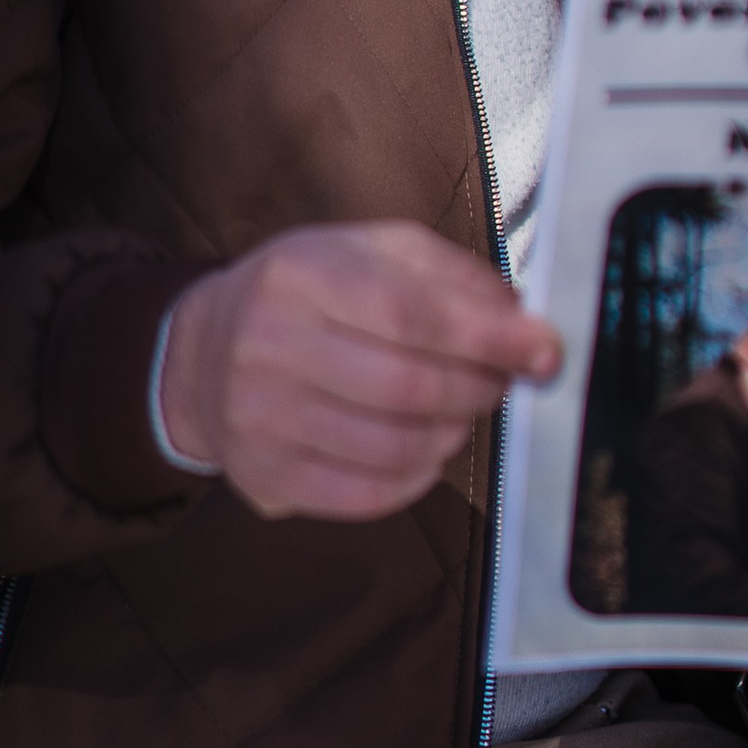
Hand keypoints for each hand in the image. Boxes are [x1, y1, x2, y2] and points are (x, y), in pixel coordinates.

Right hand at [159, 221, 562, 521]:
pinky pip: (367, 495)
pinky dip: (416, 479)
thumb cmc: (306, 295)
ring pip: (394, 447)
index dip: (489, 338)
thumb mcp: (369, 252)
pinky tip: (423, 450)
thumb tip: (519, 318)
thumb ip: (448, 274)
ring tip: (458, 413)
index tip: (544, 350)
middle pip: (409, 388)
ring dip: (452, 435)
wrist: (203, 354)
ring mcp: (260, 417)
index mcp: (302, 274)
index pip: (412, 313)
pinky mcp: (262, 475)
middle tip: (500, 382)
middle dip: (478, 389)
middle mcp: (270, 344)